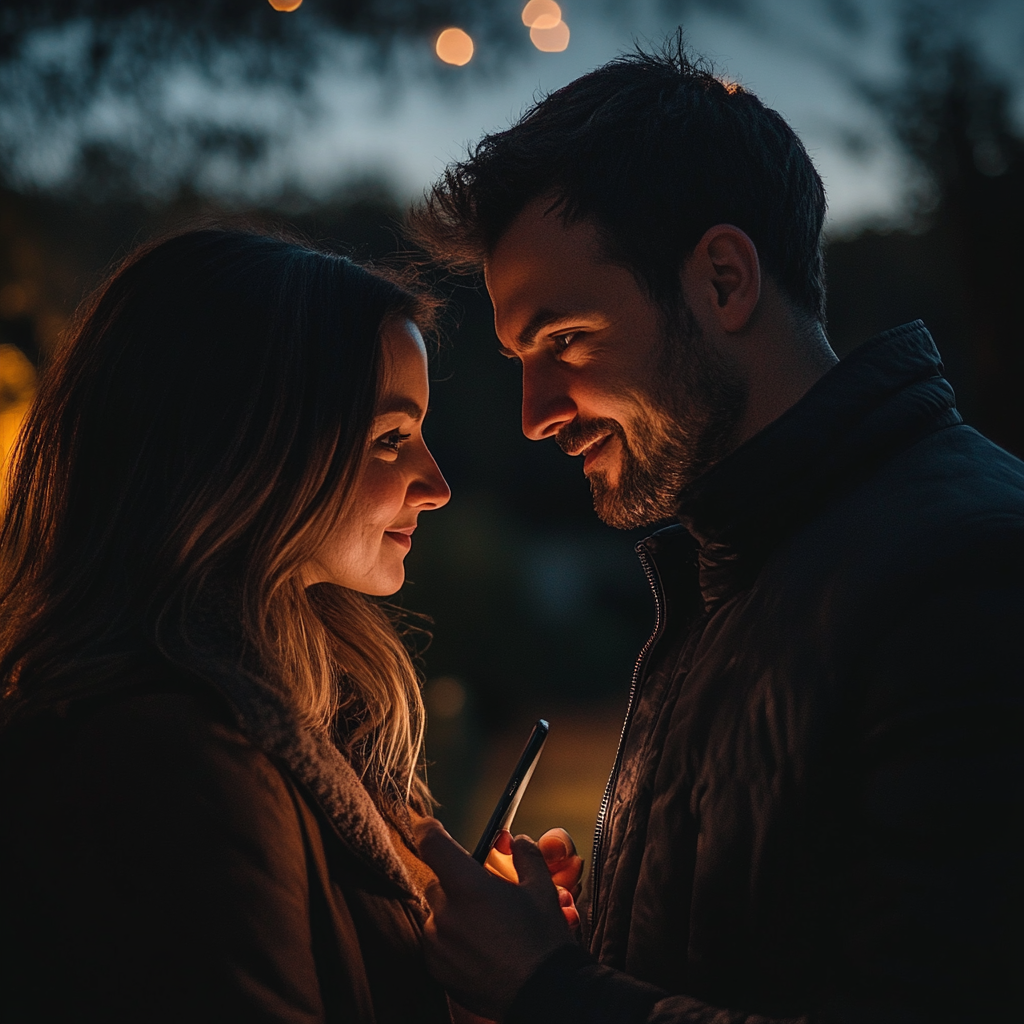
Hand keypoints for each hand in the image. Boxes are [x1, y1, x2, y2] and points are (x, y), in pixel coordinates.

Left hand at [415, 817, 575, 1020]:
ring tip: (484, 926)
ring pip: (436, 913)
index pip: (432, 844)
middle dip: (455, 881)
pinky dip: (450, 939)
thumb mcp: (542, 888)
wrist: (545, 994)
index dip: (428, 829)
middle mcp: (447, 913)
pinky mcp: (437, 968)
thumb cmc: (544, 939)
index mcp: (469, 886)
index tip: (428, 824)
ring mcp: (438, 944)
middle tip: (482, 893)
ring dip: (453, 911)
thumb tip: (516, 840)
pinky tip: (478, 947)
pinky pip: (435, 942)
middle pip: (437, 882)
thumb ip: (526, 855)